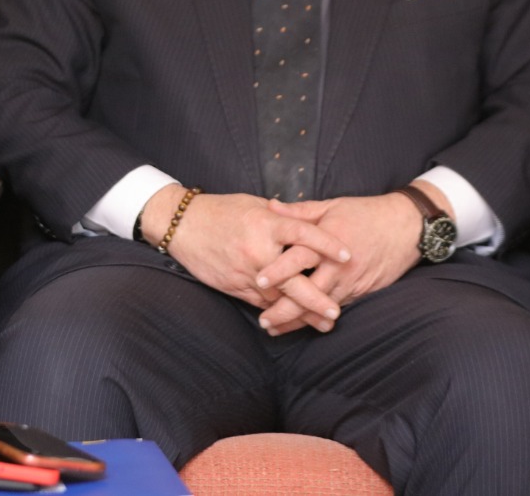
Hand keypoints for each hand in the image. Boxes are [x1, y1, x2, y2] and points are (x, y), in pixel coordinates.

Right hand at [142, 187, 351, 331]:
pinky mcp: (234, 286)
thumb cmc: (220, 211)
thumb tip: (308, 222)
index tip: (347, 255)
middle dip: (316, 299)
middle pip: (293, 280)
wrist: (182, 225)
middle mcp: (257, 251)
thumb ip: (282, 217)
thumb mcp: (254, 206)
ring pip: (278, 298)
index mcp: (266, 224)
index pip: (303, 234)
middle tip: (336, 312)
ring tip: (323, 323)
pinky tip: (292, 321)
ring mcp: (245, 272)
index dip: (326, 244)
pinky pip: (260, 303)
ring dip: (301, 312)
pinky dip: (277, 312)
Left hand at [253, 190, 429, 333]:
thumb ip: (299, 211)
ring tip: (275, 329)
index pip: (299, 259)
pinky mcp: (362, 292)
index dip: (278, 271)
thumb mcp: (331, 206)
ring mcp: (352, 282)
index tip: (259, 282)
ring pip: (322, 307)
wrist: (408, 227)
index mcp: (328, 242)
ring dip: (299, 320)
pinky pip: (337, 307)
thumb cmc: (366, 213)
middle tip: (264, 321)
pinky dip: (319, 318)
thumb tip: (270, 206)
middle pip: (309, 292)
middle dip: (285, 309)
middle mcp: (340, 266)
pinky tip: (303, 325)